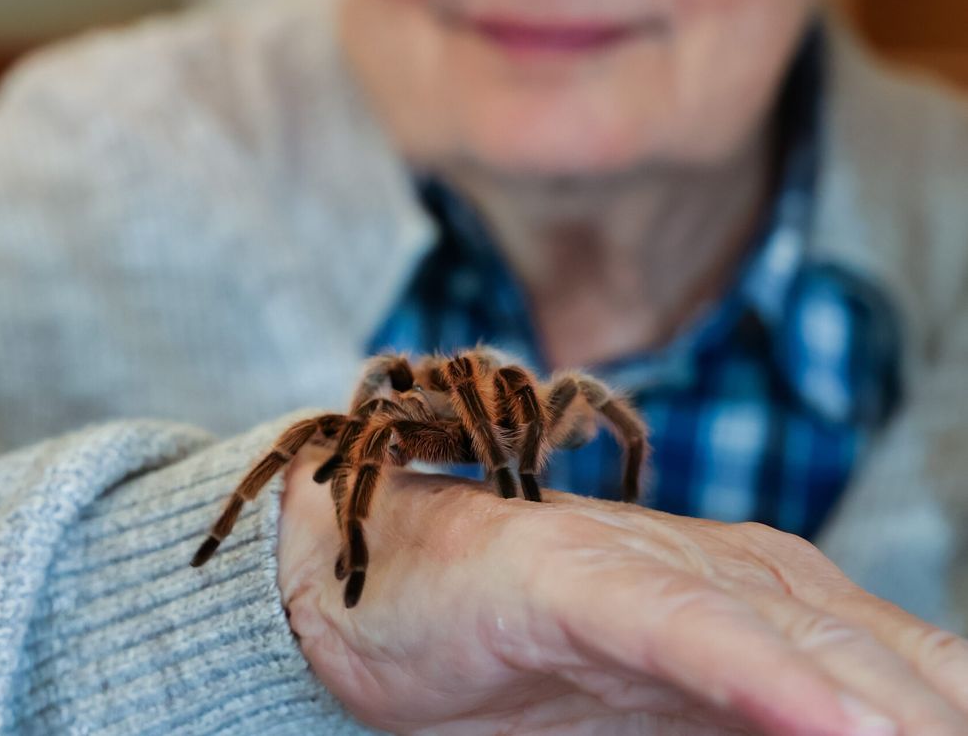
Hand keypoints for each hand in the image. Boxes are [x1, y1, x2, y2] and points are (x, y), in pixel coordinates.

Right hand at [277, 452, 967, 735]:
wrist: (381, 580)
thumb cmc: (536, 662)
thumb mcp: (682, 711)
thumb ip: (769, 718)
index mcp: (788, 605)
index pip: (923, 675)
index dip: (959, 711)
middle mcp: (746, 577)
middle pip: (888, 667)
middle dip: (936, 719)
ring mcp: (663, 570)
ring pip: (803, 646)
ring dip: (882, 709)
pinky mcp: (581, 577)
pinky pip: (686, 632)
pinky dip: (758, 675)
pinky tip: (825, 720)